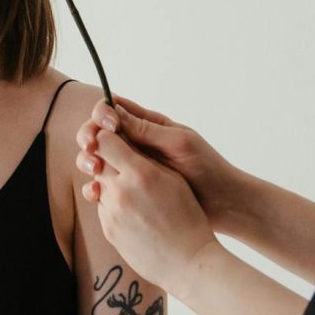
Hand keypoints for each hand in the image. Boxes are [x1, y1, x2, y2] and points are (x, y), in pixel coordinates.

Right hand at [77, 98, 249, 230]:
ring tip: (93, 169)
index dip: (101, 115)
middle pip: (100, 134)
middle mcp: (138, 145)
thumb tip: (113, 109)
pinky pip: (108, 184)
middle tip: (90, 148)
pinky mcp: (134, 191)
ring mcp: (134, 168)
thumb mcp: (179, 144)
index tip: (105, 126)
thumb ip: (147, 129)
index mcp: (150, 126)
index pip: (114, 111)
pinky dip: (96, 185)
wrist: (225, 206)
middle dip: (89, 137)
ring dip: (89, 160)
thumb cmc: (209, 169)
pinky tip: (96, 192)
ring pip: (100, 159)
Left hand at [81, 117, 217, 294]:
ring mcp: (111, 213)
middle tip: (120, 161)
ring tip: (134, 192)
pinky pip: (103, 208)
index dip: (108, 136)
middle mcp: (121, 192)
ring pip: (98, 185)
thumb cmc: (189, 216)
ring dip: (109, 183)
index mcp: (141, 174)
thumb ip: (147, 158)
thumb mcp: (174, 179)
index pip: (105, 140)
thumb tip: (123, 141)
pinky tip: (135, 213)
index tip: (114, 136)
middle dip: (105, 158)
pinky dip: (113, 205)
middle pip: (96, 162)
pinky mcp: (108, 230)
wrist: (189, 261)